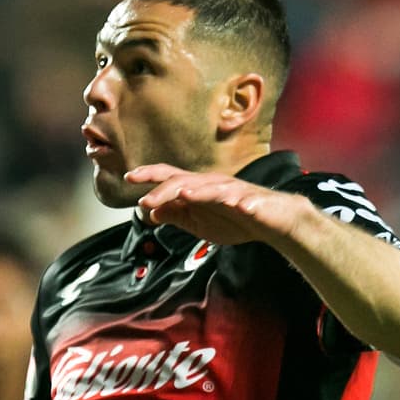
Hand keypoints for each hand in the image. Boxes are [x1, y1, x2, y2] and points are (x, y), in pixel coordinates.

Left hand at [125, 164, 308, 247]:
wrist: (271, 223)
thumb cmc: (233, 218)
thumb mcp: (196, 221)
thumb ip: (174, 214)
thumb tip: (149, 212)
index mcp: (198, 189)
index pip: (170, 178)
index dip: (150, 176)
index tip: (128, 177)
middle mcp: (213, 184)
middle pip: (186, 182)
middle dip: (165, 190)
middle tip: (146, 201)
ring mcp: (235, 192)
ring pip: (215, 188)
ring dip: (199, 191)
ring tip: (184, 196)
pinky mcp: (255, 202)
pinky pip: (248, 202)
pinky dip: (244, 203)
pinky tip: (239, 207)